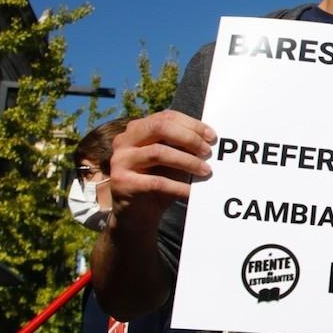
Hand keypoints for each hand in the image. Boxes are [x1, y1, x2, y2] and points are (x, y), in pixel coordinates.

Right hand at [108, 111, 215, 231]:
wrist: (137, 215)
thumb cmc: (159, 182)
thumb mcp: (172, 160)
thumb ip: (184, 147)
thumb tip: (210, 139)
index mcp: (137, 129)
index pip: (166, 117)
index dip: (192, 125)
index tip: (212, 137)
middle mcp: (124, 141)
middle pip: (159, 127)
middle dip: (188, 138)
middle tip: (208, 152)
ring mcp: (120, 161)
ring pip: (158, 152)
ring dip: (187, 161)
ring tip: (205, 171)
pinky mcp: (122, 182)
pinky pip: (156, 182)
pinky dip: (178, 186)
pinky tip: (192, 192)